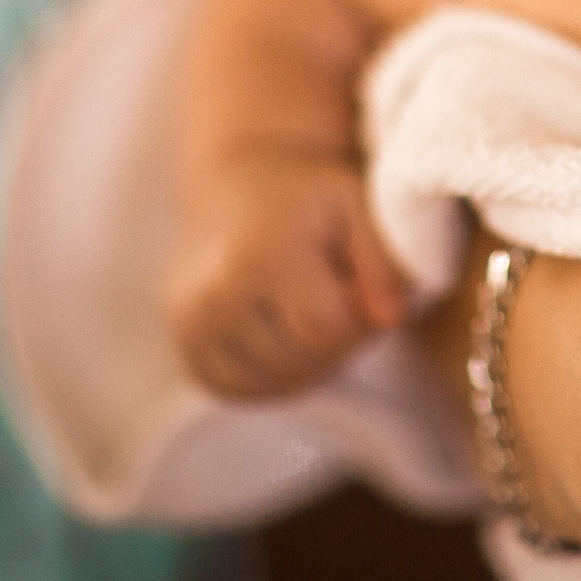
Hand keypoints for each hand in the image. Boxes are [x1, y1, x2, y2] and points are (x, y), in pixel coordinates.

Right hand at [164, 149, 408, 397]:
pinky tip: (286, 335)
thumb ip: (385, 259)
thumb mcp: (354, 205)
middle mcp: (214, 295)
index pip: (326, 328)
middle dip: (337, 342)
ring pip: (276, 384)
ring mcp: (192, 327)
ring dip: (311, 362)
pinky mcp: (187, 349)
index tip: (363, 291)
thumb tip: (393, 318)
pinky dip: (275, 376)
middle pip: (302, 361)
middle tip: (341, 299)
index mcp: (260, 256)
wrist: (234, 189)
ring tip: (314, 313)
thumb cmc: (307, 200)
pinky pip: (244, 391)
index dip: (359, 320)